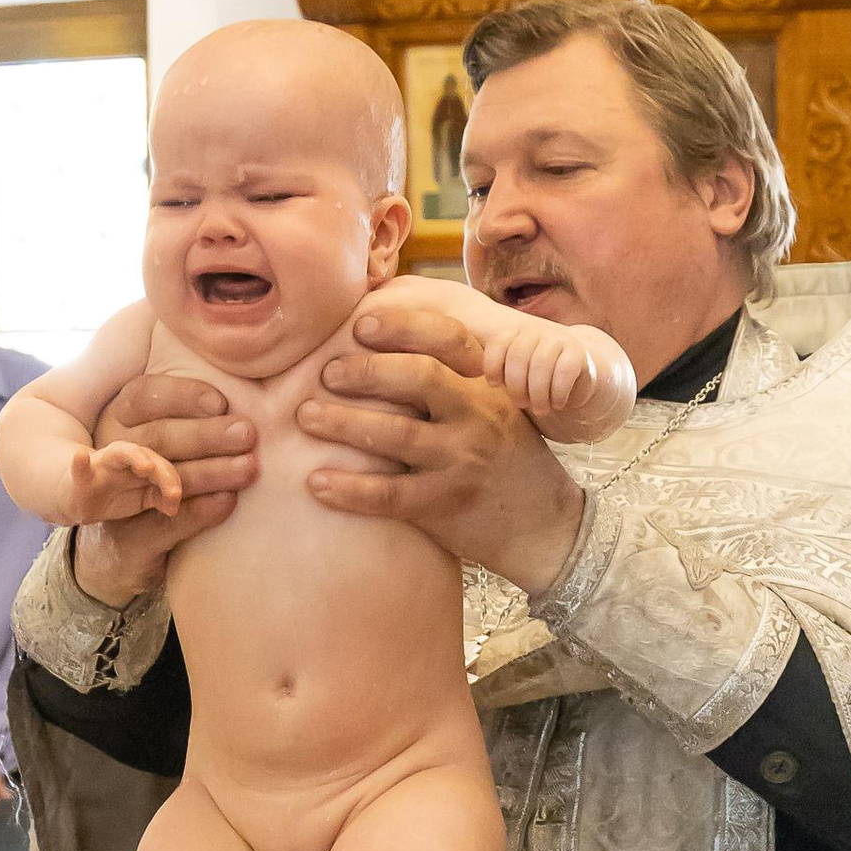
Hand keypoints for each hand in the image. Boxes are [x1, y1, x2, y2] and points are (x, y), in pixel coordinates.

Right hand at [66, 434, 182, 526]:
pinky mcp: (81, 477)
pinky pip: (79, 468)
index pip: (162, 466)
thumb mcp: (142, 498)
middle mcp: (123, 459)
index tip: (175, 500)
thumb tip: (174, 508)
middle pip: (146, 455)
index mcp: (140, 463)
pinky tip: (80, 456)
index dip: (173, 481)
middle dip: (162, 472)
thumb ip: (160, 498)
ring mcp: (102, 465)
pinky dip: (79, 462)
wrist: (79, 497)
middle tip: (174, 493)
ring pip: (119, 452)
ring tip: (147, 467)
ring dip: (134, 457)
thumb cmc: (115, 495)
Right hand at [68, 371, 258, 608]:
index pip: (143, 396)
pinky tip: (226, 502)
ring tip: (248, 468)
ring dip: (208, 471)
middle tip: (247, 434)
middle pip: (157, 436)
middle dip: (206, 435)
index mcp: (118, 420)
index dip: (181, 395)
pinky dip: (197, 511)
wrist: (122, 548)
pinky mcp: (128, 537)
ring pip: (160, 478)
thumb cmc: (155, 482)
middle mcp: (110, 454)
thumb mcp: (166, 445)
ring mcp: (113, 498)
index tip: (220, 402)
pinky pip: (162, 522)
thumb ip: (192, 422)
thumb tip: (249, 405)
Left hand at [296, 310, 586, 593]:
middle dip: (365, 370)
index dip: (402, 326)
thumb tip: (381, 342)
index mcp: (486, 385)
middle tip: (326, 374)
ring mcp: (463, 461)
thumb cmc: (503, 458)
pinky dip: (349, 489)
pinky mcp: (446, 504)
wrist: (544, 526)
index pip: (447, 339)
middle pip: (419, 377)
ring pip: (397, 434)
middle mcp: (478, 416)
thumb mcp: (492, 408)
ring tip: (306, 416)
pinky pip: (389, 494)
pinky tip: (317, 483)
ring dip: (343, 423)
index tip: (360, 324)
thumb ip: (452, 378)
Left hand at [492, 315, 630, 431]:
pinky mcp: (577, 353)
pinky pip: (563, 371)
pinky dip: (558, 392)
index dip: (493, 365)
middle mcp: (536, 332)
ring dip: (538, 393)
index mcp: (516, 333)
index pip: (499, 342)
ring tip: (539, 409)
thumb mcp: (512, 373)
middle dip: (516, 386)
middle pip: (518, 355)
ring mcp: (558, 340)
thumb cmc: (534, 380)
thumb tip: (466, 375)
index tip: (494, 385)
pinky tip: (558, 404)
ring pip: (541, 363)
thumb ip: (494, 371)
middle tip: (521, 404)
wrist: (575, 378)